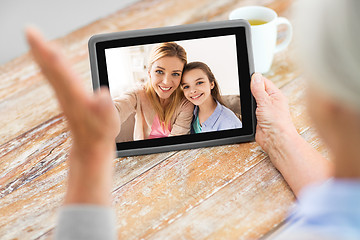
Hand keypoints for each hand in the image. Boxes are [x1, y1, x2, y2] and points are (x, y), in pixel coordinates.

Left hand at [26, 27, 119, 204]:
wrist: (89, 148)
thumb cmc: (100, 134)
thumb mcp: (108, 122)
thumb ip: (105, 107)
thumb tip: (102, 92)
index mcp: (75, 96)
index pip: (61, 72)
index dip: (52, 55)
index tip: (41, 39)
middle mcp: (66, 94)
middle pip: (51, 68)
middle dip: (40, 49)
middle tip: (30, 30)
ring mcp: (64, 96)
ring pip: (50, 72)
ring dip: (42, 55)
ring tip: (36, 39)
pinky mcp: (66, 97)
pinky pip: (54, 77)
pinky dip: (48, 65)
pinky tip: (47, 59)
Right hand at [250, 73, 296, 153]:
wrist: (275, 140)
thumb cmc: (277, 122)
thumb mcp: (265, 101)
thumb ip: (258, 89)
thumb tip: (255, 76)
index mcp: (276, 95)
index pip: (264, 82)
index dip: (255, 80)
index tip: (248, 79)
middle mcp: (271, 102)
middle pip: (257, 91)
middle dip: (251, 91)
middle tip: (247, 92)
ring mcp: (265, 110)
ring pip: (253, 101)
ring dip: (250, 102)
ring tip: (250, 104)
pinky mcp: (259, 118)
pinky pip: (251, 111)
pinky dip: (248, 111)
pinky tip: (249, 111)